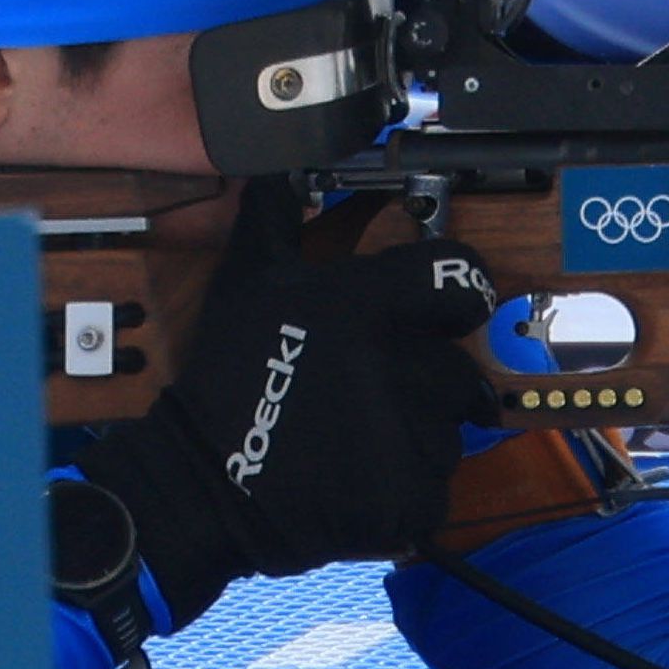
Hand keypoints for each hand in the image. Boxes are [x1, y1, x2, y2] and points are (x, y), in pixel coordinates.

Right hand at [77, 180, 500, 621]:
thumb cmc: (226, 380)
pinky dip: (407, 483)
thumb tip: (281, 172)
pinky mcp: (412, 496)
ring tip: (359, 438)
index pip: (461, 280)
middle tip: (380, 390)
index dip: (463, 291)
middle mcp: (402, 366)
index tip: (453, 307)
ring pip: (449, 428)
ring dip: (418, 431)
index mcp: (370, 306)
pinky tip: (359, 477)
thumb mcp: (244, 284)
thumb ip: (276, 220)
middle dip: (430, 376)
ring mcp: (412, 437)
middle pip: (460, 366)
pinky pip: (435, 483)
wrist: (205, 486)